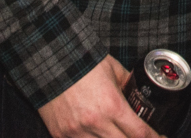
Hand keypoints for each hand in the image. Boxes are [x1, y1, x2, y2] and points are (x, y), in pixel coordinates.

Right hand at [36, 56, 159, 137]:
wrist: (51, 60)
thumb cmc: (84, 62)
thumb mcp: (113, 69)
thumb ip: (127, 84)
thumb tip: (139, 94)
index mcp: (112, 105)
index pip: (140, 133)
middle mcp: (96, 122)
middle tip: (139, 137)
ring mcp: (76, 132)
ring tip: (118, 135)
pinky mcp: (60, 135)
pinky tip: (97, 136)